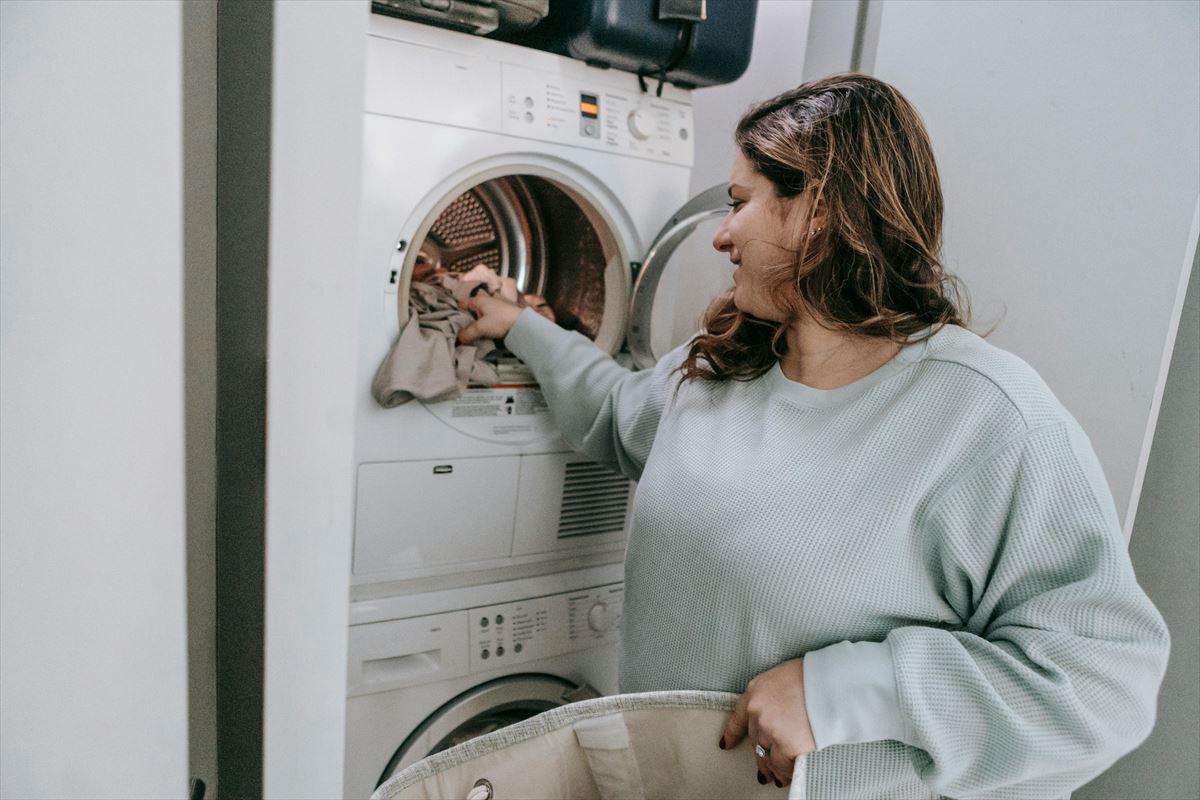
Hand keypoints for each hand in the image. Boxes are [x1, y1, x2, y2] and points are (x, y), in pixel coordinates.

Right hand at [457, 291, 522, 344]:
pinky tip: (486, 330)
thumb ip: (467, 334)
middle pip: (473, 307)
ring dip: (478, 320)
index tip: (450, 320)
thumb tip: (457, 340)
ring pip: (483, 311)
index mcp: (480, 299)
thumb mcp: (480, 328)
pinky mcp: (505, 314)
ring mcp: (498, 306)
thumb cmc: (502, 320)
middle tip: (460, 327)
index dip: (456, 311)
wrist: (524, 324)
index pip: (463, 303)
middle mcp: (488, 300)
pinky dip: (487, 322)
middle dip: (467, 316)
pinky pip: (491, 316)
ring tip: (472, 330)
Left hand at [719, 658, 815, 787]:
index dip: (732, 734)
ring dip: (771, 768)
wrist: (831, 684)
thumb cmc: (814, 677)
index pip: (738, 717)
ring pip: (765, 756)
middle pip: (755, 740)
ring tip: (776, 778)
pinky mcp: (785, 745)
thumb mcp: (785, 677)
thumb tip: (778, 712)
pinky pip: (782, 766)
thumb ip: (774, 696)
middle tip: (765, 768)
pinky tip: (788, 776)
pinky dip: (785, 773)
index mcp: (756, 691)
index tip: (726, 744)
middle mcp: (757, 711)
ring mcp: (769, 729)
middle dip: (761, 754)